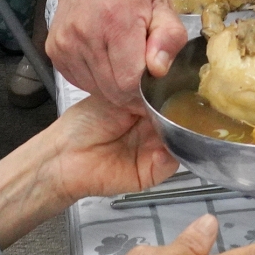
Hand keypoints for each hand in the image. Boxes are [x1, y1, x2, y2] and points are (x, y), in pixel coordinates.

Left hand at [35, 95, 178, 204]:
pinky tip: (161, 148)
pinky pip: (169, 164)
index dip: (179, 92)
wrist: (67, 154)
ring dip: (179, 134)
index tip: (187, 84)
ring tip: (175, 124)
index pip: (172, 98)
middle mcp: (153, 128)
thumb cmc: (84, 123)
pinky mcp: (151, 172)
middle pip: (179, 120)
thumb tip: (168, 82)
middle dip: (183, 113)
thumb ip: (144, 92)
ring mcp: (154, 150)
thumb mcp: (116, 96)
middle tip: (186, 104)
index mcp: (145, 107)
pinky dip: (169, 156)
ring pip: (179, 141)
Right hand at [46, 0, 188, 105]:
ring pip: (96, 90)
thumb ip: (169, 36)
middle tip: (140, 69)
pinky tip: (103, 54)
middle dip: (131, 89)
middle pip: (112, 91)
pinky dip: (95, 77)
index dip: (146, 90)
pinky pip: (80, 81)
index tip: (154, 81)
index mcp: (117, 21)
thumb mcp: (161, 0)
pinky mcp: (54, 50)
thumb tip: (159, 70)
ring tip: (121, 57)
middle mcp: (86, 34)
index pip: (129, 82)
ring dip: (112, 84)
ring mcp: (65, 44)